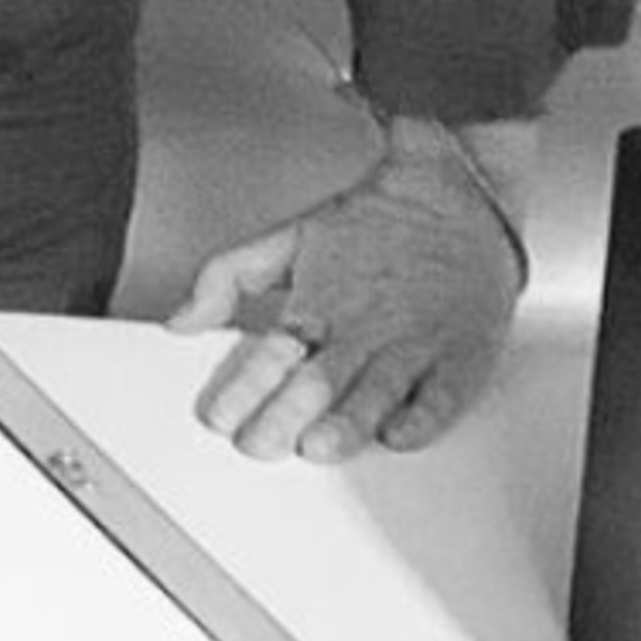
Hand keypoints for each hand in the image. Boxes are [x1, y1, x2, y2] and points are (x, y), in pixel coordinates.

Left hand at [170, 128, 523, 460]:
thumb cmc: (374, 223)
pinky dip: (420, 420)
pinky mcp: (460, 357)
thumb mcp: (288, 238)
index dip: (242, 388)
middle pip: (319, 382)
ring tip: (315, 446)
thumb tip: (181, 320)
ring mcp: (414, 344)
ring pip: (375, 394)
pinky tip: (396, 435)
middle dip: (283, 418)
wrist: (456, 194)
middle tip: (257, 445)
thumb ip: (228, 277)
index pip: (271, 353)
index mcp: (320, 302)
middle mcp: (364, 328)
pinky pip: (443, 397)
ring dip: (345, 424)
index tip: (219, 417)